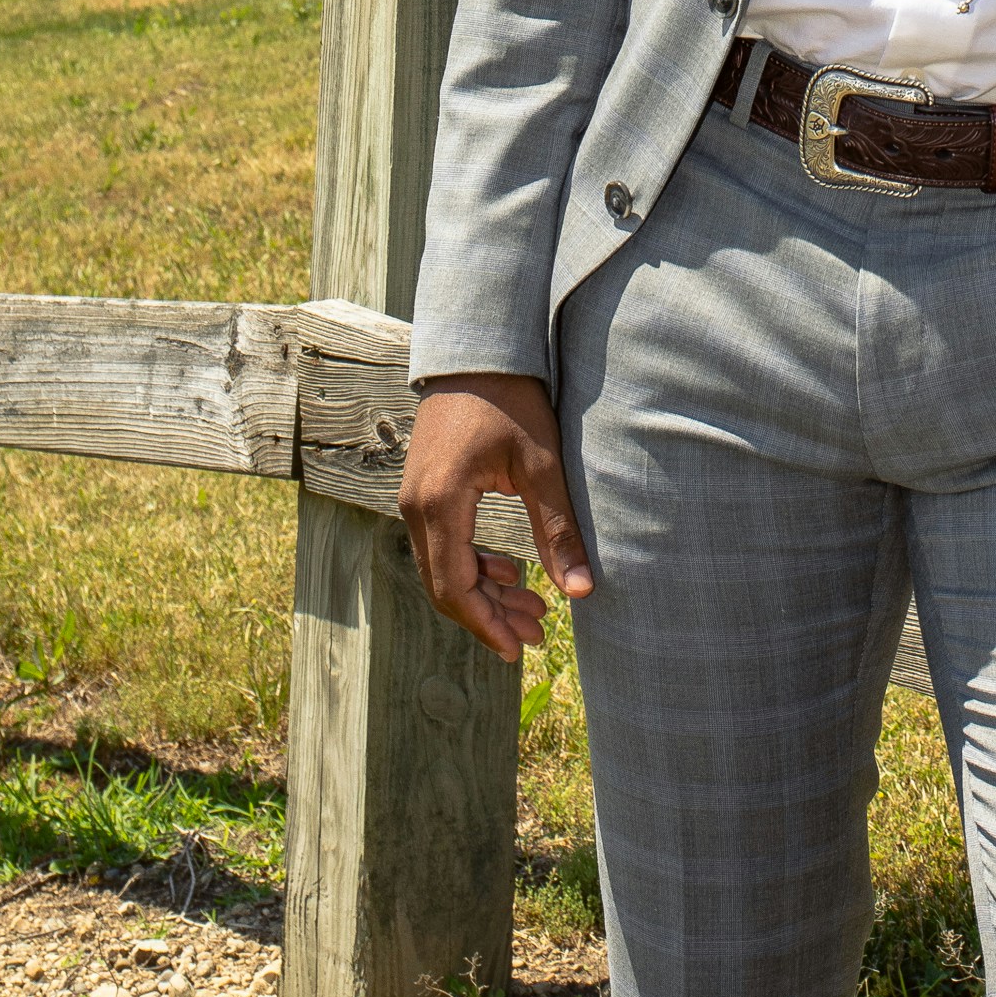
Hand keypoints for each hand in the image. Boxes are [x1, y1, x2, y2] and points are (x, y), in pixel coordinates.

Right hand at [400, 374, 593, 660]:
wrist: (478, 348)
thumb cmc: (513, 398)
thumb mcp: (542, 464)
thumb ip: (558, 529)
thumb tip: (581, 591)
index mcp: (440, 503)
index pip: (455, 587)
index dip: (487, 624)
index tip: (520, 648)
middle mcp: (415, 506)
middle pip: (445, 585)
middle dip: (490, 615)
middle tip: (537, 632)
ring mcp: (414, 497)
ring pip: (442, 567)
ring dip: (484, 591)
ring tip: (532, 605)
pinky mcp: (424, 489)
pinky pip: (441, 543)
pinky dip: (473, 565)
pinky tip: (509, 570)